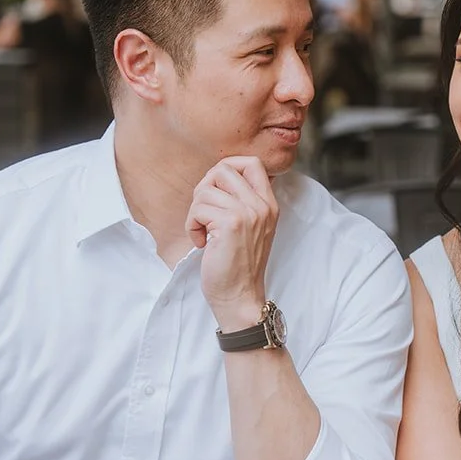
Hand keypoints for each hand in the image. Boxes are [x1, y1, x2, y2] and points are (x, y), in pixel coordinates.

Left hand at [187, 156, 278, 330]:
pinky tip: (201, 242)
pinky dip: (192, 226)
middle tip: (204, 213)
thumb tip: (217, 177)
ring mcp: (248, 213)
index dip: (227, 168)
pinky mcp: (231, 224)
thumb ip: (242, 202)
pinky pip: (198, 209)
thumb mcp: (250, 228)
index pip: (252, 163)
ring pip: (206, 190)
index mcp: (269, 204)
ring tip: (203, 232)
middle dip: (204, 188)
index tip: (216, 191)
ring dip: (195, 212)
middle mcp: (262, 206)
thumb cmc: (238, 265)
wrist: (239, 297)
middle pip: (223, 169)